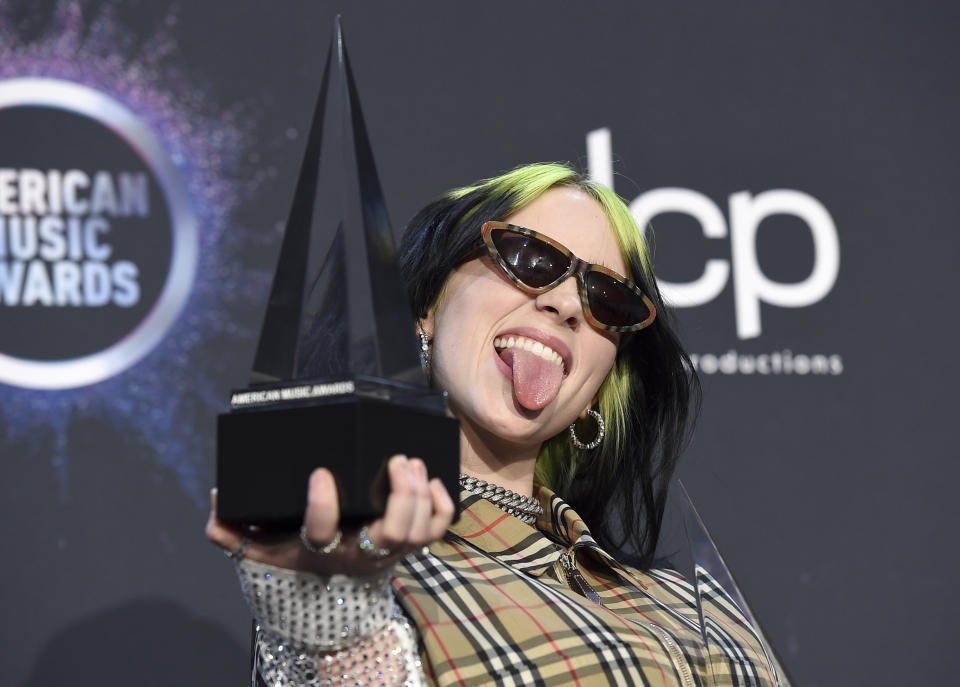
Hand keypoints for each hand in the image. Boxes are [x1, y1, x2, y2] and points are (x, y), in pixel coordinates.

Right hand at [205, 454, 454, 575]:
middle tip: (395, 459)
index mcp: (322, 550)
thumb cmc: (294, 559)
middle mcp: (361, 553)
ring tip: (411, 461)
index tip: (321, 474)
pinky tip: (434, 480)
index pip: (323, 532)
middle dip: (401, 495)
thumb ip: (231, 532)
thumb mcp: (259, 550)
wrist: (326, 595)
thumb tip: (216, 504)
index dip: (323, 505)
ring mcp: (390, 552)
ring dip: (421, 495)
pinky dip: (443, 506)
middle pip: (393, 532)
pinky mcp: (410, 546)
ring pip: (419, 531)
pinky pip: (437, 531)